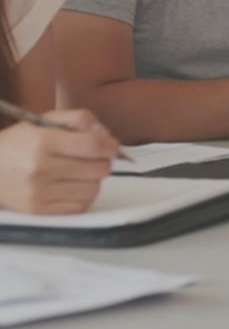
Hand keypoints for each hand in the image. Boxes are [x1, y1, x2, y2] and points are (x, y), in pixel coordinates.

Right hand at [0, 109, 118, 213]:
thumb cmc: (17, 144)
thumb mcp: (43, 121)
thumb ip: (78, 119)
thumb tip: (105, 134)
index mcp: (43, 142)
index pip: (94, 146)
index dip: (110, 146)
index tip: (111, 145)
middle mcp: (41, 169)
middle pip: (99, 169)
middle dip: (103, 161)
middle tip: (94, 158)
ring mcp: (39, 192)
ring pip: (93, 189)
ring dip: (93, 180)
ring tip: (80, 172)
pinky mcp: (39, 209)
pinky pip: (79, 206)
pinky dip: (82, 196)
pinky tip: (72, 185)